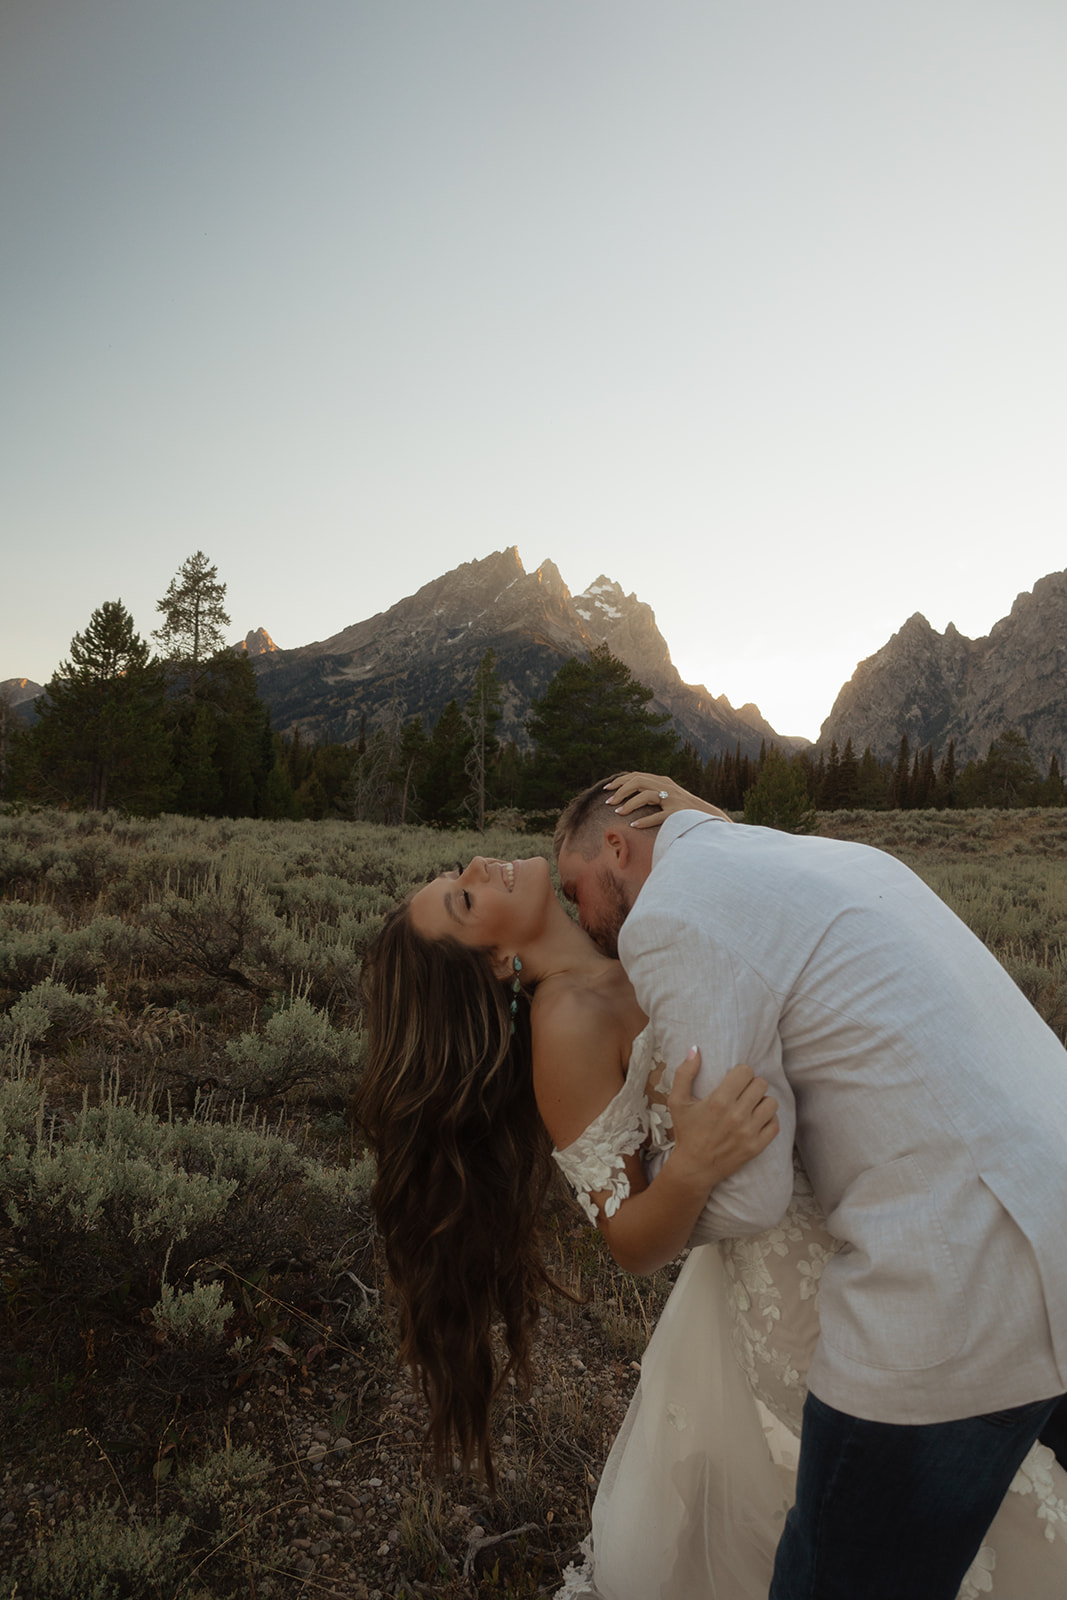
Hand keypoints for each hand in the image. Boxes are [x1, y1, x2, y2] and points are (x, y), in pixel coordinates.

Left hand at [603, 772, 731, 827]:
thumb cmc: (683, 809)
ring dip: (630, 804)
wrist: (707, 817)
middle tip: (609, 802)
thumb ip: (650, 792)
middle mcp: (667, 787)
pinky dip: (645, 820)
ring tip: (618, 813)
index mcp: (663, 782)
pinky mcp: (677, 813)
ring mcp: (672, 800)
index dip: (620, 781)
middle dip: (621, 790)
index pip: (637, 776)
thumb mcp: (667, 796)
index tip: (607, 789)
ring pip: (646, 796)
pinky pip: (658, 816)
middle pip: (639, 781)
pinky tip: (634, 825)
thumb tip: (627, 795)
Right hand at [667, 1052, 778, 1188]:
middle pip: (760, 1084)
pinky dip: (768, 1120)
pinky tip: (756, 1121)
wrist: (694, 1168)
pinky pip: (775, 1124)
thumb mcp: (677, 1102)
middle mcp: (736, 1116)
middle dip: (751, 1086)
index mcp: (718, 1101)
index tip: (733, 1081)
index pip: (746, 1072)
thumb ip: (684, 1073)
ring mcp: (748, 1133)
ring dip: (761, 1102)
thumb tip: (695, 1049)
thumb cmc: (686, 1132)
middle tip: (742, 1094)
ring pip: (771, 1103)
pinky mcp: (756, 1147)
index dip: (740, 1074)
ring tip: (751, 1106)